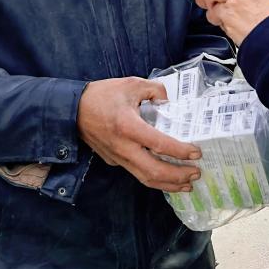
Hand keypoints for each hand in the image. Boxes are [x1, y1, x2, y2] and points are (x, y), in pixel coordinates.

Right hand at [77, 77, 200, 191]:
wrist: (72, 110)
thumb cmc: (101, 95)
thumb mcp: (131, 84)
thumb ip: (154, 90)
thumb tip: (169, 100)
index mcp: (128, 126)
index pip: (159, 144)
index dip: (180, 151)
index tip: (196, 153)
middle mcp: (123, 147)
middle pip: (154, 171)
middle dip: (178, 176)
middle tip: (196, 173)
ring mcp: (117, 157)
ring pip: (145, 178)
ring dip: (168, 184)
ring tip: (186, 184)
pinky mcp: (113, 161)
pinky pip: (136, 173)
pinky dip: (154, 178)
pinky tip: (166, 177)